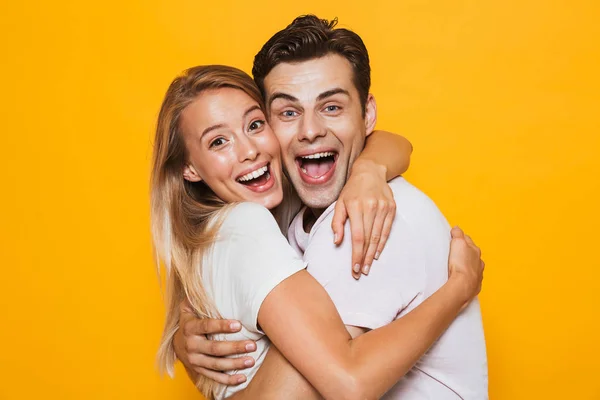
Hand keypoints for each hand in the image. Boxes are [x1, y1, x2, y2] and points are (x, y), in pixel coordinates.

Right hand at [173, 300, 256, 385]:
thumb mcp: (189, 307)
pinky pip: (214, 377)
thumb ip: (197, 297)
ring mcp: (194, 360)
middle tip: (252, 345)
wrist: (176, 343)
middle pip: (215, 348)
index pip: (206, 326)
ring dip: (235, 363)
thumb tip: (205, 276)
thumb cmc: (190, 320)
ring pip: (216, 364)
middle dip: (235, 347)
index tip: (238, 325)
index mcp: (189, 327)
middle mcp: (190, 345)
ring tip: (251, 360)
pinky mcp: (199, 370)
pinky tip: (243, 377)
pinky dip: (229, 379)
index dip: (222, 326)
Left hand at [332, 159, 395, 278]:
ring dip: (373, 254)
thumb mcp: (339, 203)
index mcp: (356, 206)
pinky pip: (387, 230)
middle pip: (369, 239)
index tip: (354, 268)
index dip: (356, 254)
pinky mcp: (392, 208)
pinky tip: (377, 253)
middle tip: (360, 272)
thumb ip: (337, 223)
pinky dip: (382, 243)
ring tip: (368, 266)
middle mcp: (371, 207)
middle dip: (364, 258)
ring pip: (378, 236)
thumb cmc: (352, 190)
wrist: (370, 172)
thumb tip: (337, 242)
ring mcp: (383, 207)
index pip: (358, 236)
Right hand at [447, 227, 484, 308]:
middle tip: (456, 251)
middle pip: (471, 253)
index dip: (461, 238)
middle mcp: (479, 262)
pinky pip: (471, 277)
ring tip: (458, 265)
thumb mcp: (458, 243)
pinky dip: (467, 276)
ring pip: (473, 266)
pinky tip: (461, 277)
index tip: (455, 237)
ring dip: (467, 264)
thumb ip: (457, 234)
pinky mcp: (475, 284)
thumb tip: (457, 228)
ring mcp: (478, 273)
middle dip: (465, 251)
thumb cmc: (461, 264)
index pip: (468, 240)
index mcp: (475, 250)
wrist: (463, 285)